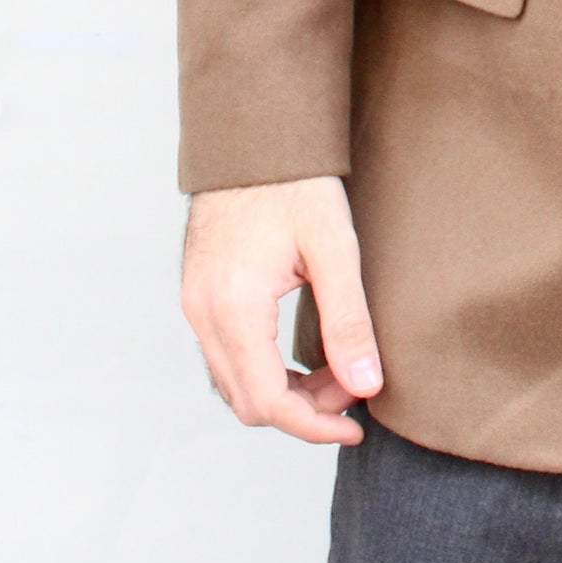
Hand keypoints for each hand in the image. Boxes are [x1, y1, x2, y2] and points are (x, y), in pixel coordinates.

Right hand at [181, 174, 381, 445]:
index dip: (315, 426)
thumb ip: (349, 321)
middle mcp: (203, 314)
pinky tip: (305, 354)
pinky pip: (227, 357)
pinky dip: (265, 370)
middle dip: (304, 409)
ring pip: (234, 383)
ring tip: (338, 369)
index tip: (358, 424)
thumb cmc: (294, 183)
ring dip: (285, 392)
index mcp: (233, 307)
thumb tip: (366, 386)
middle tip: (355, 386)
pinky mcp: (199, 295)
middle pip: (247, 400)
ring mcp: (195, 306)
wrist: (252, 136)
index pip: (268, 401)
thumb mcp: (334, 248)